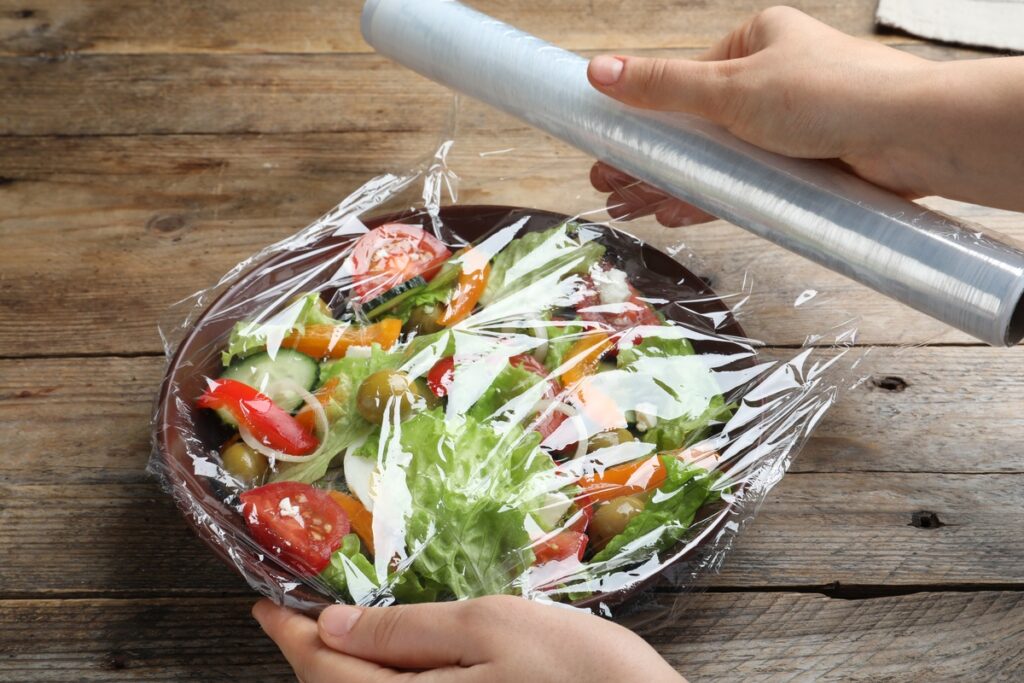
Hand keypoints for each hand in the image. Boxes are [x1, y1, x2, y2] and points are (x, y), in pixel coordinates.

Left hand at [252, 595, 683, 681]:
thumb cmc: (577, 669)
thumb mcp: (490, 627)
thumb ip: (405, 631)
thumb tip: (331, 624)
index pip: (321, 672)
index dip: (287, 634)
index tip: (264, 603)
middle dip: (309, 656)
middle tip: (298, 612)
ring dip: (341, 674)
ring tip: (337, 633)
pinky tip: (392, 663)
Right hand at [587, 6, 1023, 224]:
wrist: (910, 137)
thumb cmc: (832, 94)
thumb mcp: (730, 87)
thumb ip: (662, 85)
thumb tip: (599, 69)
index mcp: (755, 43)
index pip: (683, 81)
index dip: (640, 118)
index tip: (606, 145)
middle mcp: (770, 82)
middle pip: (693, 126)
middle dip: (649, 159)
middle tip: (608, 185)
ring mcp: (786, 128)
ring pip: (715, 159)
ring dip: (671, 183)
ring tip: (629, 206)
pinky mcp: (801, 167)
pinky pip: (743, 183)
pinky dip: (708, 198)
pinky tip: (674, 213)